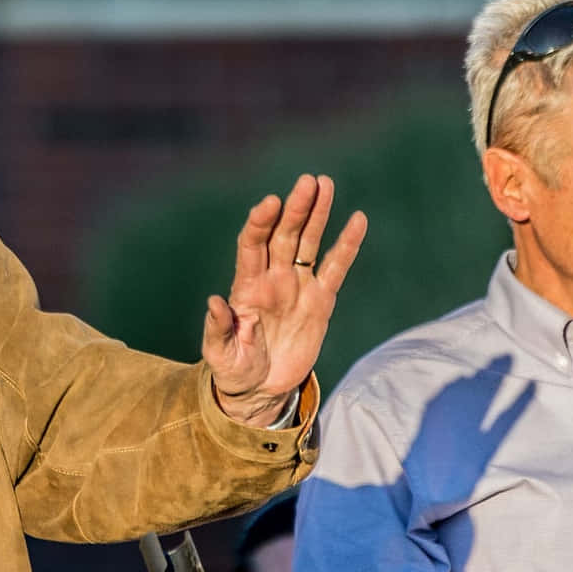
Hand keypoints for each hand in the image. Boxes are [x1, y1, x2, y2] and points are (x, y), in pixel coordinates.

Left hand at [202, 174, 366, 425]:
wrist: (262, 390)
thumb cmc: (235, 370)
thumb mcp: (220, 355)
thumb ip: (218, 328)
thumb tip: (215, 301)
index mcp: (246, 286)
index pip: (252, 245)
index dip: (260, 223)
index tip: (269, 203)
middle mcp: (273, 278)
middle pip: (284, 234)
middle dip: (296, 208)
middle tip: (308, 181)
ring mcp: (298, 286)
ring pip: (309, 243)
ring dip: (318, 214)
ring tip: (325, 184)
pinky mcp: (320, 301)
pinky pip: (336, 268)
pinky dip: (347, 245)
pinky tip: (357, 221)